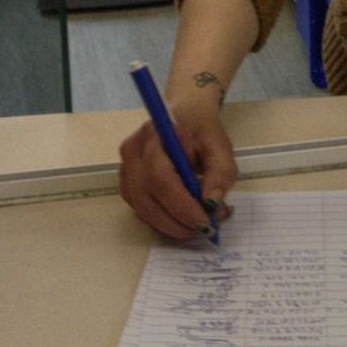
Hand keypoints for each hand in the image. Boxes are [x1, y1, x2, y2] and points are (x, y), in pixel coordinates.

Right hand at [118, 95, 238, 240]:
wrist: (186, 117)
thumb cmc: (202, 131)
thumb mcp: (220, 147)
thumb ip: (220, 172)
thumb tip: (211, 203)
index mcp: (154, 135)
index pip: (159, 176)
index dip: (180, 205)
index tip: (206, 222)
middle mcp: (133, 152)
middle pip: (146, 198)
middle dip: (177, 221)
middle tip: (205, 229)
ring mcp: (125, 169)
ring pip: (142, 209)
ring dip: (172, 225)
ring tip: (199, 224)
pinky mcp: (127, 185)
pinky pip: (142, 211)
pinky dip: (164, 221)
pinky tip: (184, 219)